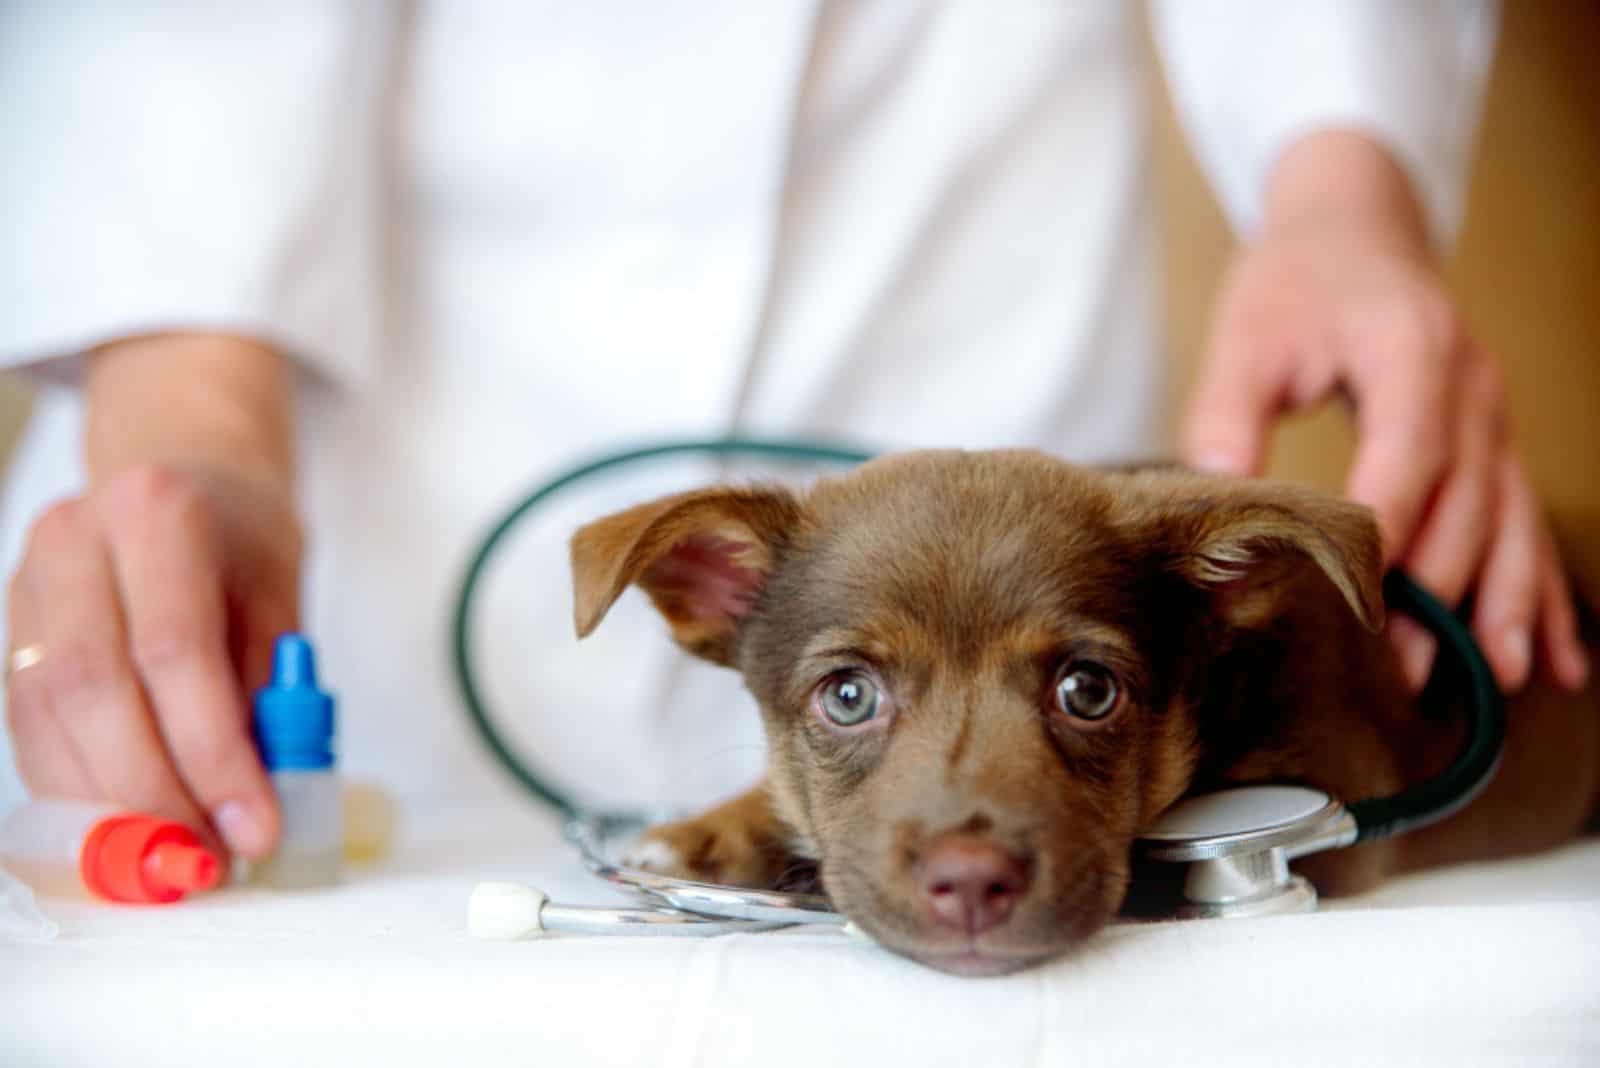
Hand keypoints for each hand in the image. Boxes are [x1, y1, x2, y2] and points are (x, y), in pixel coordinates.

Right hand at [4, 335, 301, 858]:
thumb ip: (269, 690)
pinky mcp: (8, 629)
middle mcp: (75, 540)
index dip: (213, 754)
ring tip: (176, 853)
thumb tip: (261, 797)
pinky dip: (78, 787)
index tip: (255, 826)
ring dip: (111, 803)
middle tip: (210, 854)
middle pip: (96, 690)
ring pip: (49, 716)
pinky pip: (30, 725)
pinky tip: (125, 824)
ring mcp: (27, 583)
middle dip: (155, 791)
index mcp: (158, 514)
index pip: (175, 652)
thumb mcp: (279, 598)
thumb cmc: (240, 540)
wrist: (179, 474)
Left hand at [1183, 132, 1587, 693]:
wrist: (1355, 228)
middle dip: (1439, 592)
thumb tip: (1214, 488)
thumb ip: (1227, 410)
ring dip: (1505, 603)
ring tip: (1498, 679)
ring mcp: (1494, 415)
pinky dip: (1542, 590)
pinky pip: (1527, 520)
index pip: (1408, 456)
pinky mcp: (1493, 440)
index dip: (1388, 532)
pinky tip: (1554, 655)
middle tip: (1402, 671)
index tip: (1360, 601)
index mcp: (1411, 352)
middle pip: (1467, 504)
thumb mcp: (1246, 333)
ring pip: (1513, 521)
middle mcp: (1472, 388)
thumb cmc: (1294, 281)